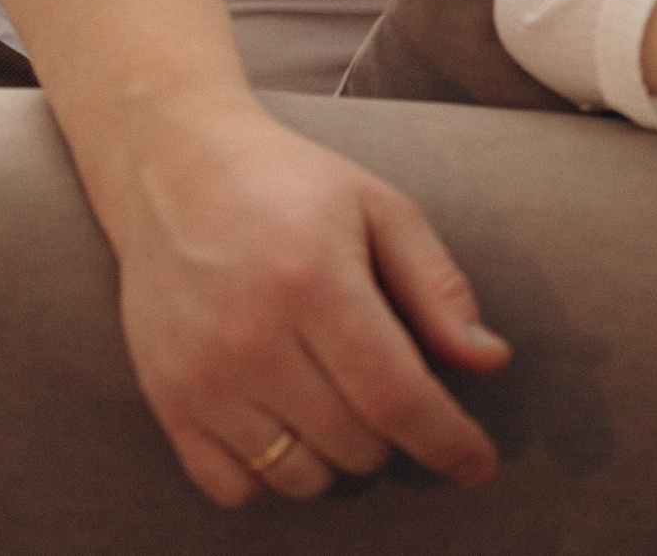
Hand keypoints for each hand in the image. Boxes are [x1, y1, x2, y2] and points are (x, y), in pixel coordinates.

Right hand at [105, 99, 511, 506]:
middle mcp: (252, 338)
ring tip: (335, 399)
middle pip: (356, 443)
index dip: (447, 440)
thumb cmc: (290, 184)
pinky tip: (286, 427)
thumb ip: (438, 287)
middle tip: (385, 381)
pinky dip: (271, 476)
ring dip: (337, 456)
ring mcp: (201, 376)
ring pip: (299, 477)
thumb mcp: (380, 209)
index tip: (478, 463)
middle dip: (394, 431)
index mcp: (314, 282)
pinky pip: (233, 486)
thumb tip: (490, 360)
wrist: (172, 169)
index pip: (395, 396)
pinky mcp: (166, 398)